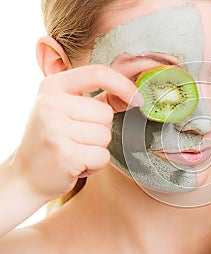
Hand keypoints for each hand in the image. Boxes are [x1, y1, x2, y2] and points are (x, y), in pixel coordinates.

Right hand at [7, 65, 142, 200]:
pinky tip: (76, 164)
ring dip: (97, 148)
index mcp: (52, 86)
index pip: (98, 73)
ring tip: (75, 150)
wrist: (26, 175)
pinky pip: (103, 156)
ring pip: (105, 136)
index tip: (137, 99)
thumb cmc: (52, 139)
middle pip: (106, 113)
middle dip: (100, 130)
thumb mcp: (67, 110)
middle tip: (77, 139)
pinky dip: (95, 164)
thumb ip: (99, 99)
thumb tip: (133, 95)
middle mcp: (50, 104)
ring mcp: (55, 129)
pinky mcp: (65, 155)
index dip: (124, 85)